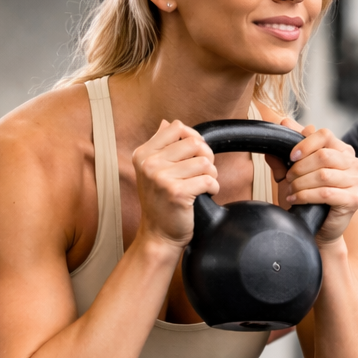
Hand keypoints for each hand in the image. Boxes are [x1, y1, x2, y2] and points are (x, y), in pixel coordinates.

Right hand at [131, 120, 219, 249]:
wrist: (158, 235)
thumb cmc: (161, 203)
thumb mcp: (152, 171)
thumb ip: (160, 146)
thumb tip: (167, 122)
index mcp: (143, 154)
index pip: (177, 128)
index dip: (193, 138)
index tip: (196, 154)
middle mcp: (149, 163)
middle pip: (194, 143)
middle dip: (207, 156)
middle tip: (204, 172)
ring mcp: (161, 178)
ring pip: (205, 162)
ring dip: (211, 175)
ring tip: (203, 185)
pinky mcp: (177, 193)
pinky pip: (209, 180)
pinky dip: (213, 188)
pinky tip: (206, 194)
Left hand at [263, 118, 357, 244]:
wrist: (317, 228)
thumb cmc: (308, 198)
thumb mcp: (294, 172)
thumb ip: (289, 150)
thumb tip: (283, 123)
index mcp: (342, 151)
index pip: (324, 134)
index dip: (305, 143)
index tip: (290, 156)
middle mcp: (354, 163)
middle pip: (324, 155)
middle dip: (300, 167)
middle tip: (288, 179)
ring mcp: (357, 182)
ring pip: (323, 175)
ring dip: (300, 183)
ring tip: (290, 191)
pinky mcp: (354, 200)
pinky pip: (326, 193)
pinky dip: (305, 196)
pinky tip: (295, 200)